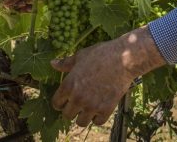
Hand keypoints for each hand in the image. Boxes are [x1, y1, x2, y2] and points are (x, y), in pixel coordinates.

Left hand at [50, 26, 165, 126]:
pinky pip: (98, 122)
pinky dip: (98, 117)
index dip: (60, 102)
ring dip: (84, 116)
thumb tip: (53, 63)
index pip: (56, 103)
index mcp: (68, 85)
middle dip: (72, 110)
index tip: (66, 101)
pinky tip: (101, 109)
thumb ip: (66, 63)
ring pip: (81, 122)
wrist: (124, 59)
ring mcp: (91, 105)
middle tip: (79, 104)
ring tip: (89, 109)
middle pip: (67, 115)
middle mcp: (77, 98)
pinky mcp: (106, 109)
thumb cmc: (101, 54)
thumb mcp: (81, 56)